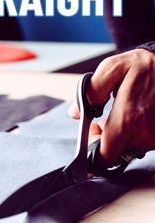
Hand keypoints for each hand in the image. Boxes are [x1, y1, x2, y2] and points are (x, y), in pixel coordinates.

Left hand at [69, 48, 154, 166]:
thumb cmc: (145, 66)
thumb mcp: (114, 68)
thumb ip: (92, 91)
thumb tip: (75, 112)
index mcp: (127, 118)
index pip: (105, 156)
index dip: (95, 149)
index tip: (94, 131)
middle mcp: (143, 133)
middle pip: (116, 154)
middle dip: (107, 141)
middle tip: (106, 121)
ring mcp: (154, 137)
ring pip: (129, 149)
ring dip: (122, 136)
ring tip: (125, 114)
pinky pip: (143, 144)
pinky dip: (136, 134)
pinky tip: (137, 117)